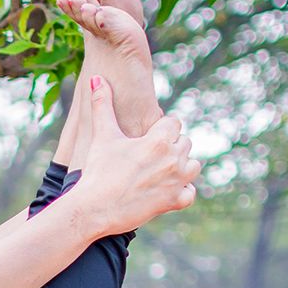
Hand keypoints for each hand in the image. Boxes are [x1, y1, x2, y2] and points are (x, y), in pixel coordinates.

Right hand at [66, 75, 200, 237]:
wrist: (93, 209)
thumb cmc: (97, 171)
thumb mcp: (102, 136)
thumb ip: (102, 104)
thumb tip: (97, 78)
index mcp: (158, 140)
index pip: (174, 123)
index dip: (162, 129)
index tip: (148, 139)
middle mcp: (172, 158)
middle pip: (185, 142)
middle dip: (171, 148)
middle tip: (150, 157)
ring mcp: (176, 181)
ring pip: (194, 166)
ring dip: (181, 167)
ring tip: (161, 172)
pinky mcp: (173, 201)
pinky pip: (191, 193)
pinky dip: (182, 192)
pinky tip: (166, 190)